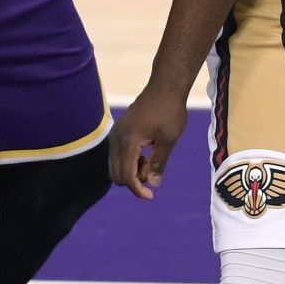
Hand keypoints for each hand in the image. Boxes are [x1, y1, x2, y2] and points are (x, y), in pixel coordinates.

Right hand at [108, 85, 188, 199]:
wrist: (164, 87)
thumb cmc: (170, 111)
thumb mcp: (169, 139)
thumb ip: (159, 163)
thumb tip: (153, 184)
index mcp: (128, 141)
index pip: (126, 176)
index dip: (137, 189)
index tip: (151, 195)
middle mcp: (116, 138)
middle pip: (116, 174)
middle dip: (133, 181)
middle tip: (153, 174)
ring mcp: (115, 134)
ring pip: (114, 166)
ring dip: (131, 172)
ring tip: (151, 162)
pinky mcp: (118, 131)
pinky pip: (117, 155)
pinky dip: (128, 162)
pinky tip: (145, 155)